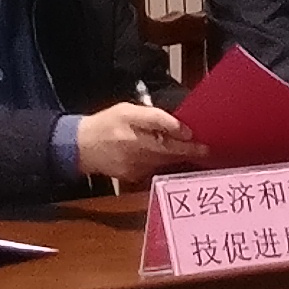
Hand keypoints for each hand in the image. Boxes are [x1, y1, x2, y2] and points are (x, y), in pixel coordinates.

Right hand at [73, 101, 207, 185]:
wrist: (82, 147)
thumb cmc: (106, 124)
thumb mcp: (127, 111)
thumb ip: (153, 117)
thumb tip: (179, 127)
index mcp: (133, 133)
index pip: (163, 133)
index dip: (179, 134)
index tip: (195, 135)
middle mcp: (136, 152)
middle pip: (168, 152)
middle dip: (189, 151)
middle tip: (206, 149)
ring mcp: (135, 168)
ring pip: (165, 162)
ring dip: (180, 158)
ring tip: (196, 152)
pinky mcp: (134, 177)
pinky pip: (156, 169)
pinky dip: (166, 164)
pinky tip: (174, 160)